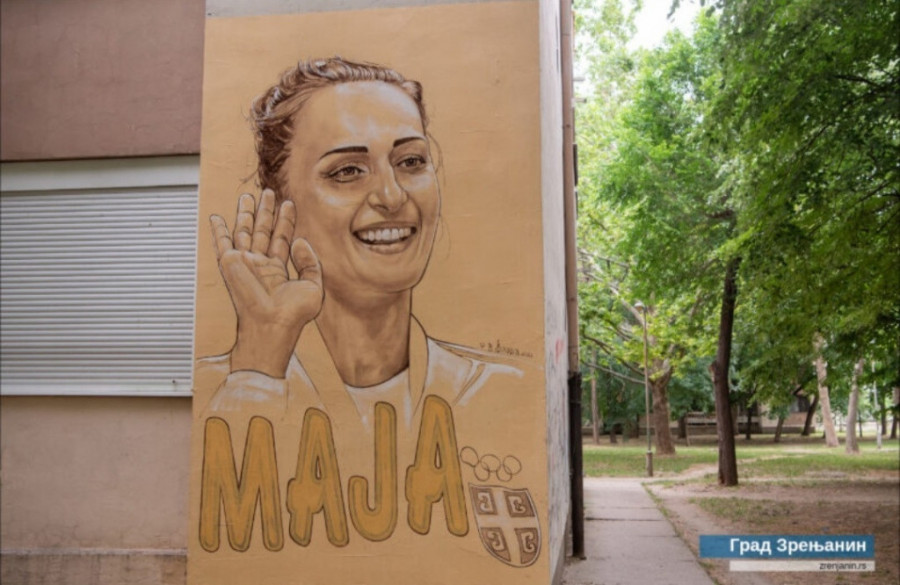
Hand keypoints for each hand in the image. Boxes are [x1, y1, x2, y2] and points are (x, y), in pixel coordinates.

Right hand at [209, 190, 322, 377]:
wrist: (273, 325)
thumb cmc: (293, 314)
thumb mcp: (313, 286)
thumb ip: (309, 262)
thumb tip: (300, 240)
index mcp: (278, 270)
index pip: (281, 238)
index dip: (286, 221)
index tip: (289, 203)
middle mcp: (260, 265)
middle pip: (262, 231)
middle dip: (265, 211)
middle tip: (268, 192)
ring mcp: (245, 264)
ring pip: (244, 232)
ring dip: (246, 213)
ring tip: (248, 195)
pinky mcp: (230, 265)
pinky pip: (222, 244)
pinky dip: (218, 230)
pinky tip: (216, 217)